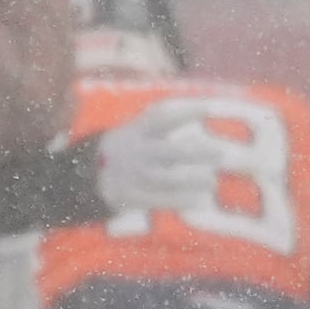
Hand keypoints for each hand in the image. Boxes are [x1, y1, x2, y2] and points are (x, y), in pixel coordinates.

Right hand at [94, 99, 241, 214]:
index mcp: (136, 132)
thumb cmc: (126, 148)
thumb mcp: (135, 129)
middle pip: (170, 151)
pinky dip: (181, 200)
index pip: (162, 118)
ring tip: (213, 181)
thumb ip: (160, 123)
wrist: (88, 174)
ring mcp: (132, 176)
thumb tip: (200, 110)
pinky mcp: (131, 197)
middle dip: (197, 152)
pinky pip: (159, 200)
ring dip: (193, 180)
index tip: (209, 108)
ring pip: (167, 178)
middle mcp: (135, 152)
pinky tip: (200, 200)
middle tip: (221, 154)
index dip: (186, 112)